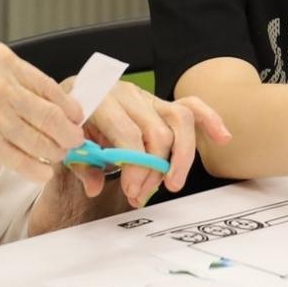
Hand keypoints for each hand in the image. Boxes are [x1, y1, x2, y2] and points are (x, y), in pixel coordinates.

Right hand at [0, 42, 85, 183]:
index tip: (76, 116)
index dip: (68, 106)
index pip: (48, 85)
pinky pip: (21, 159)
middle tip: (74, 141)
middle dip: (68, 132)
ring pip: (40, 139)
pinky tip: (41, 171)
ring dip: (54, 152)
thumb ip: (4, 75)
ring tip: (57, 156)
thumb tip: (38, 97)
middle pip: (51, 115)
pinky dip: (36, 168)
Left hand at [68, 82, 229, 208]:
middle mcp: (128, 93)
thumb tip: (95, 187)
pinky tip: (222, 137)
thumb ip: (81, 164)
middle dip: (153, 170)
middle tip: (138, 193)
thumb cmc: (70, 122)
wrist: (70, 99)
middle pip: (157, 132)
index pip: (129, 134)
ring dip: (182, 156)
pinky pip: (191, 106)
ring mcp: (147, 97)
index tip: (131, 190)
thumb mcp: (65, 143)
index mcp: (100, 98)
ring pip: (179, 121)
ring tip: (173, 183)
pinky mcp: (160, 104)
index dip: (135, 166)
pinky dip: (209, 120)